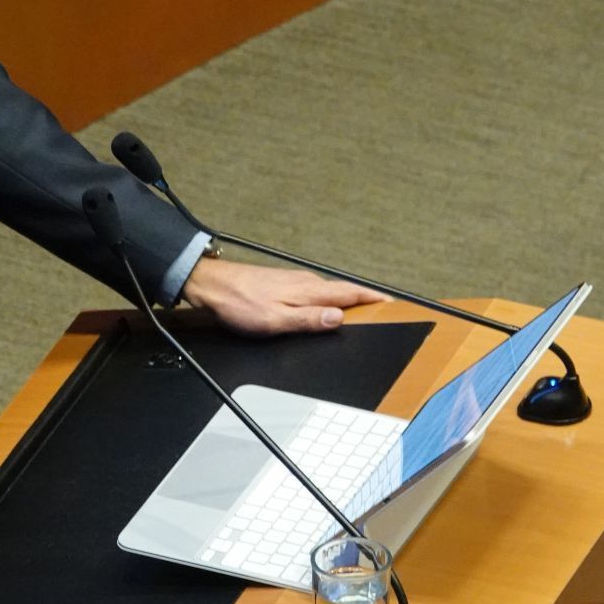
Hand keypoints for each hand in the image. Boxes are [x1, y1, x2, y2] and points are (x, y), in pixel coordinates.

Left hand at [181, 256, 387, 335]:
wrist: (211, 286)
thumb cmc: (239, 303)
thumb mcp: (275, 321)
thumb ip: (308, 320)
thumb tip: (338, 318)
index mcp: (308, 291)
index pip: (350, 294)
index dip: (373, 299)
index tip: (392, 304)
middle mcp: (305, 282)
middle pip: (343, 292)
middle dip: (365, 300)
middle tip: (384, 309)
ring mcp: (294, 282)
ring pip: (328, 291)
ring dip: (347, 300)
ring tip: (360, 311)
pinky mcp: (283, 285)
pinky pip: (314, 292)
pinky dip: (327, 300)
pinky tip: (323, 307)